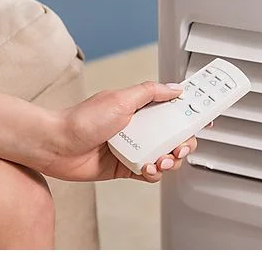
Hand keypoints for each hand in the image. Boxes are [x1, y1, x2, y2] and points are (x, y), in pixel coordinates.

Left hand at [42, 82, 206, 182]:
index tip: (204, 117)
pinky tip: (149, 169)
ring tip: (163, 159)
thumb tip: (175, 88)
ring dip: (170, 160)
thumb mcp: (122, 98)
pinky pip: (150, 173)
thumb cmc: (82, 120)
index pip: (173, 109)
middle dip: (184, 142)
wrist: (57, 146)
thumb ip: (151, 92)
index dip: (190, 113)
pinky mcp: (127, 167)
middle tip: (181, 145)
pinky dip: (154, 173)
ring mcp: (135, 148)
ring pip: (166, 156)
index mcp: (142, 109)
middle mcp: (141, 128)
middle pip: (175, 136)